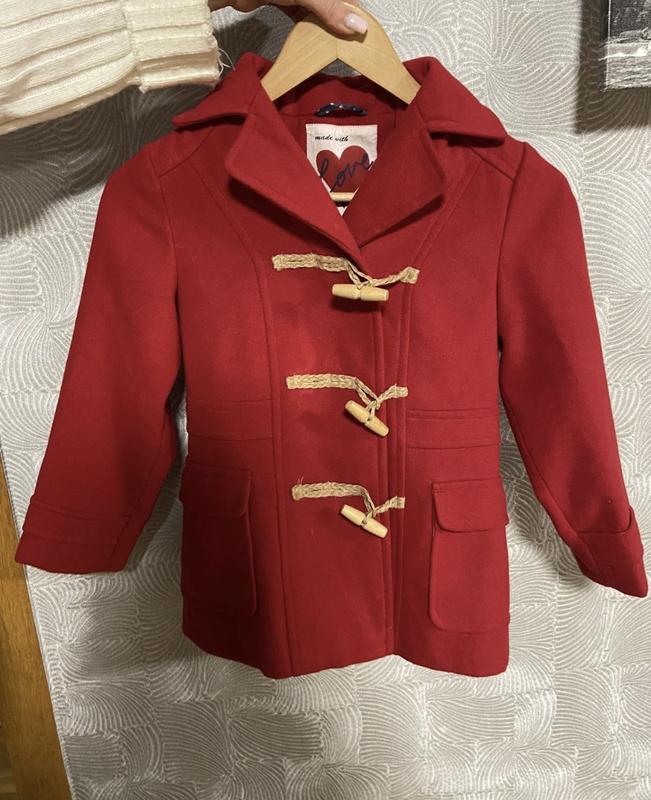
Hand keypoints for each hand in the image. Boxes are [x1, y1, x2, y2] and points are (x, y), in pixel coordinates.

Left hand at [208, 1, 367, 35]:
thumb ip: (330, 9)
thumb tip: (358, 26)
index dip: (356, 14)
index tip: (363, 35)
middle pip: (334, 5)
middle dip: (341, 24)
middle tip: (348, 45)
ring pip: (320, 12)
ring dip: (325, 29)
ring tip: (333, 46)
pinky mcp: (287, 1)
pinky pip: (304, 17)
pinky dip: (308, 29)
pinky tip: (312, 41)